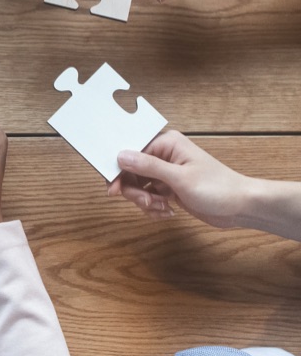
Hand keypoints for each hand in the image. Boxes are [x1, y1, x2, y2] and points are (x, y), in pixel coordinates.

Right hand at [110, 131, 249, 227]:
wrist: (241, 207)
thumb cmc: (217, 188)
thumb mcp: (180, 178)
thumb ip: (148, 167)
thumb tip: (121, 156)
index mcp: (166, 143)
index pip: (131, 152)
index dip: (119, 171)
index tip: (113, 189)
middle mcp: (163, 155)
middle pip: (131, 172)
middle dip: (136, 191)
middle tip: (147, 203)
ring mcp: (166, 173)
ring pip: (138, 187)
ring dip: (146, 202)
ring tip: (162, 208)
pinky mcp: (169, 188)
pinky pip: (149, 197)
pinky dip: (154, 208)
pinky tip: (168, 212)